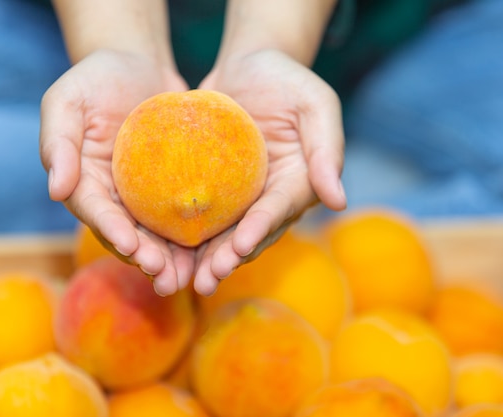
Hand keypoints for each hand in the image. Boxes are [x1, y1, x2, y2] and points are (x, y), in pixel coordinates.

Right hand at [39, 49, 192, 294]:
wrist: (138, 66)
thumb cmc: (96, 79)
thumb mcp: (68, 101)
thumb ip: (59, 142)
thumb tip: (56, 190)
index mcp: (85, 184)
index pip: (97, 213)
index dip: (112, 232)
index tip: (131, 247)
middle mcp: (115, 197)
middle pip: (129, 235)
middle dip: (146, 258)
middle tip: (166, 276)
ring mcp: (146, 196)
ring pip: (158, 234)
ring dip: (172, 259)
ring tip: (191, 277)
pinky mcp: (174, 188)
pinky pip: (185, 213)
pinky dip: (198, 233)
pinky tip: (217, 248)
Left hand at [192, 49, 346, 294]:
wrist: (249, 67)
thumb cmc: (287, 80)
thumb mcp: (315, 103)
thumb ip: (326, 149)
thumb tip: (339, 201)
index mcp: (299, 183)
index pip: (280, 209)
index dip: (261, 228)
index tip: (242, 244)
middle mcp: (270, 198)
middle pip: (251, 232)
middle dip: (230, 258)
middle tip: (209, 278)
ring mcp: (241, 197)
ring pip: (223, 233)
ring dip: (206, 259)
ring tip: (186, 281)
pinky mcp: (214, 190)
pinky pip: (199, 214)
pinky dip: (184, 235)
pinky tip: (163, 252)